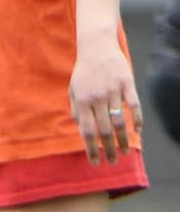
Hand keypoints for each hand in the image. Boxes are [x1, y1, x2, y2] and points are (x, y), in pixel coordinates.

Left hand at [68, 36, 140, 163]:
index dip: (91, 149)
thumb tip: (81, 128)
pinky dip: (137, 119)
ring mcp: (113, 91)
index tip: (95, 162)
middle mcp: (97, 98)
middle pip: (104, 130)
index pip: (87, 131)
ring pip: (120, 121)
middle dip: (108, 149)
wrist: (96, 47)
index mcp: (82, 101)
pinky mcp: (127, 84)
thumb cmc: (84, 71)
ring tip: (126, 152)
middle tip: (112, 163)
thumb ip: (77, 109)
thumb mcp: (73, 90)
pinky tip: (139, 131)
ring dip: (124, 139)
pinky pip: (134, 104)